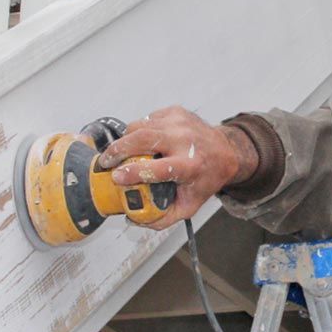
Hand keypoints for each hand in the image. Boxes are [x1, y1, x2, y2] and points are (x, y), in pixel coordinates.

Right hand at [98, 106, 258, 230]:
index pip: (158, 168)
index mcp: (190, 166)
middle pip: (143, 139)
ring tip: (118, 152)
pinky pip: (147, 119)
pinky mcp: (175, 112)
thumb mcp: (189, 206)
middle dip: (118, 149)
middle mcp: (185, 141)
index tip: (116, 176)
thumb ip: (161, 218)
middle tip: (105, 161)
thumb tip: (132, 219)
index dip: (133, 173)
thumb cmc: (205, 179)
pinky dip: (138, 130)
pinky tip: (141, 141)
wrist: (226, 152)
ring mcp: (180, 123)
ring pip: (140, 126)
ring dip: (124, 139)